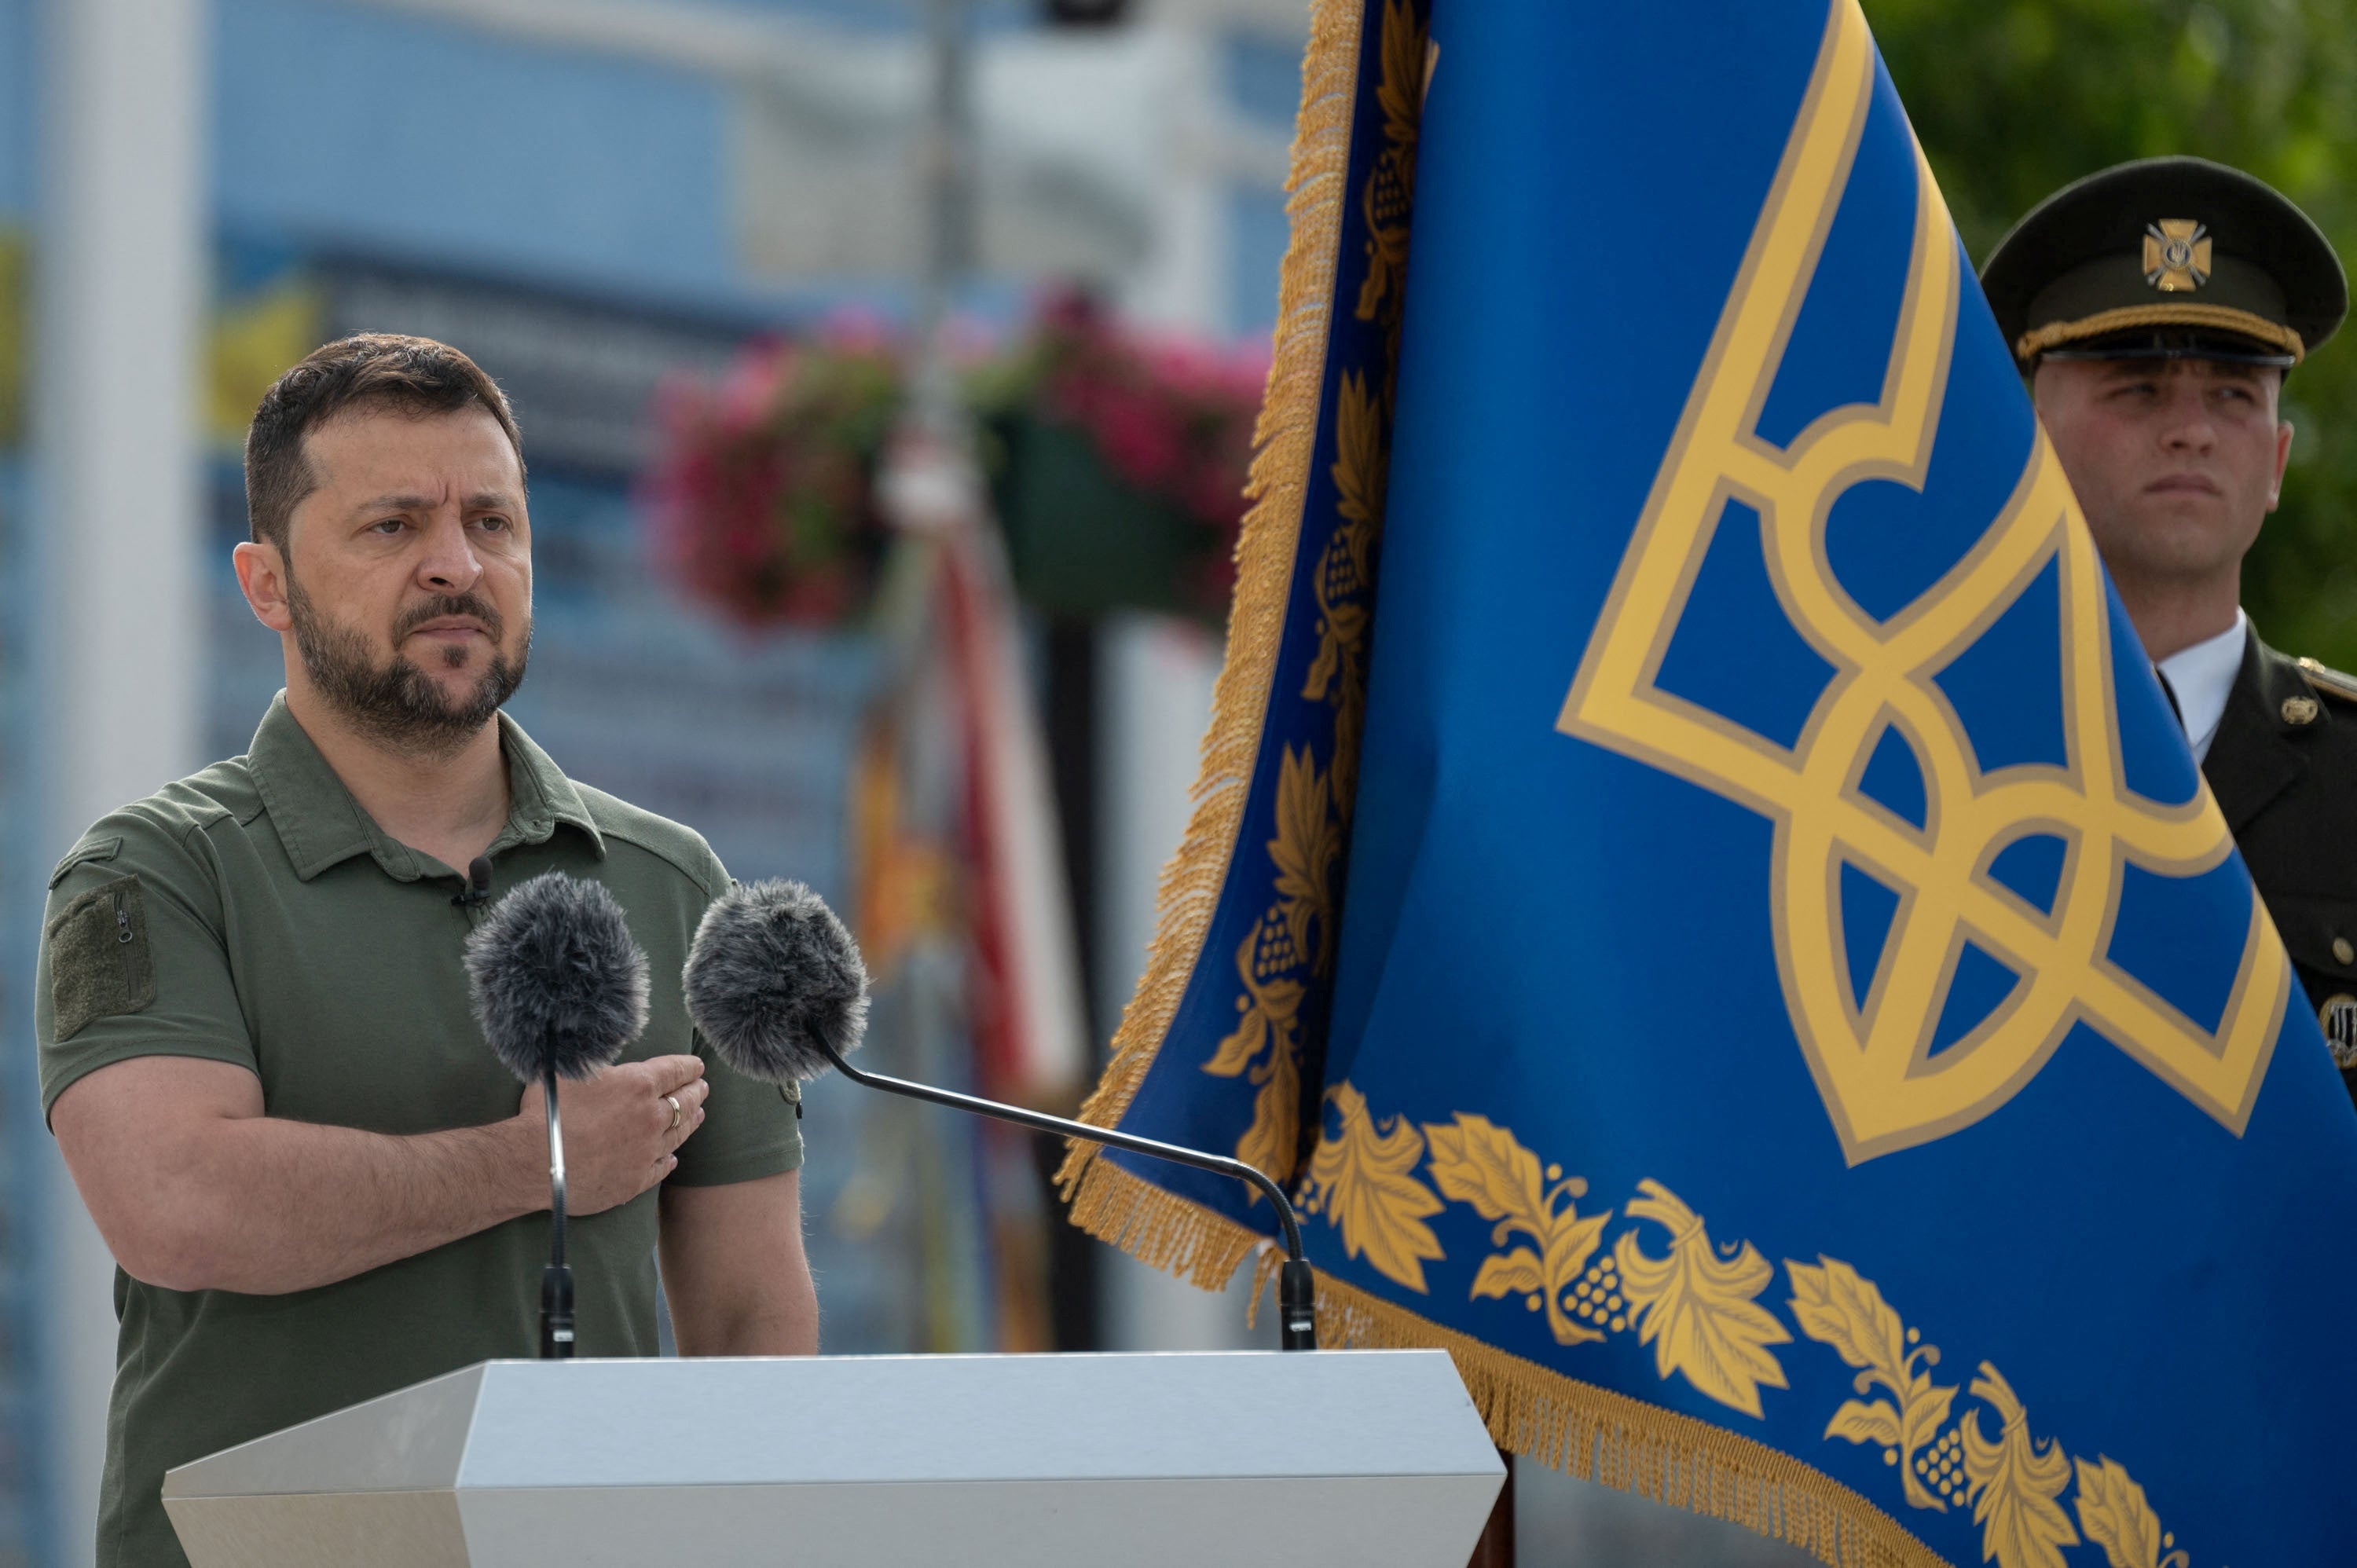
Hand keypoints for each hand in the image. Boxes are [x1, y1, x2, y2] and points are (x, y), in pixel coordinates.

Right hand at [518, 1055, 707, 1215]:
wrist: (533, 1162)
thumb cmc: (547, 1112)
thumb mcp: (572, 1071)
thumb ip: (598, 1063)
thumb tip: (606, 1056)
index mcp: (639, 1084)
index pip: (675, 1071)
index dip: (689, 1066)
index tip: (697, 1066)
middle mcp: (651, 1117)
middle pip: (684, 1102)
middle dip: (695, 1092)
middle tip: (702, 1089)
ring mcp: (646, 1151)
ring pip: (678, 1134)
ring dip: (690, 1122)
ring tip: (697, 1115)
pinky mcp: (636, 1180)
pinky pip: (660, 1168)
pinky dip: (668, 1160)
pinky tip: (671, 1158)